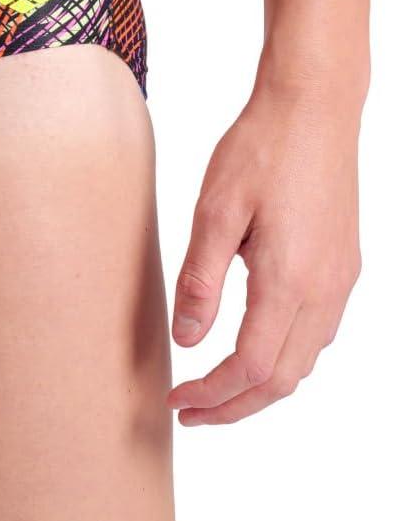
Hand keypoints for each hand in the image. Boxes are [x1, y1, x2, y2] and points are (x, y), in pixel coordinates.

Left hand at [168, 83, 361, 424]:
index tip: (176, 401)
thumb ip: (200, 281)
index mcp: (288, 280)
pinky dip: (283, 356)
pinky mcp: (344, 265)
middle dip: (235, 406)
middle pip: (283, 380)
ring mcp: (340, 280)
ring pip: (304, 361)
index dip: (211, 394)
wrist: (315, 107)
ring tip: (215, 389)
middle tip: (190, 412)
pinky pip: (317, 333)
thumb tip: (187, 340)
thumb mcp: (214, 212)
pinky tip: (253, 346)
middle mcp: (324, 290)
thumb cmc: (260, 149)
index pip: (250, 367)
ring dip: (260, 386)